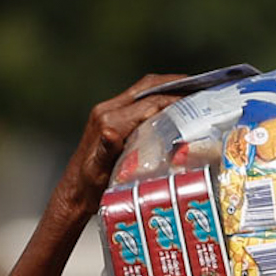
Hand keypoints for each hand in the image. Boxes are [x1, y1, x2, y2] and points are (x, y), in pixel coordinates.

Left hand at [59, 75, 187, 205]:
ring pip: (143, 90)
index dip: (175, 99)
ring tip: (192, 90)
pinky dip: (159, 97)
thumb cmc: (89, 187)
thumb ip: (106, 151)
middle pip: (147, 87)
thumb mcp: (98, 172)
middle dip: (174, 84)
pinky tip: (173, 104)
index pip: (149, 103)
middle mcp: (107, 111)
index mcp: (108, 121)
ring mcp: (108, 112)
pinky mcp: (109, 117)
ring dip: (167, 87)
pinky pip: (138, 100)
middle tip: (200, 85)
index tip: (198, 99)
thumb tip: (110, 132)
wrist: (74, 192)